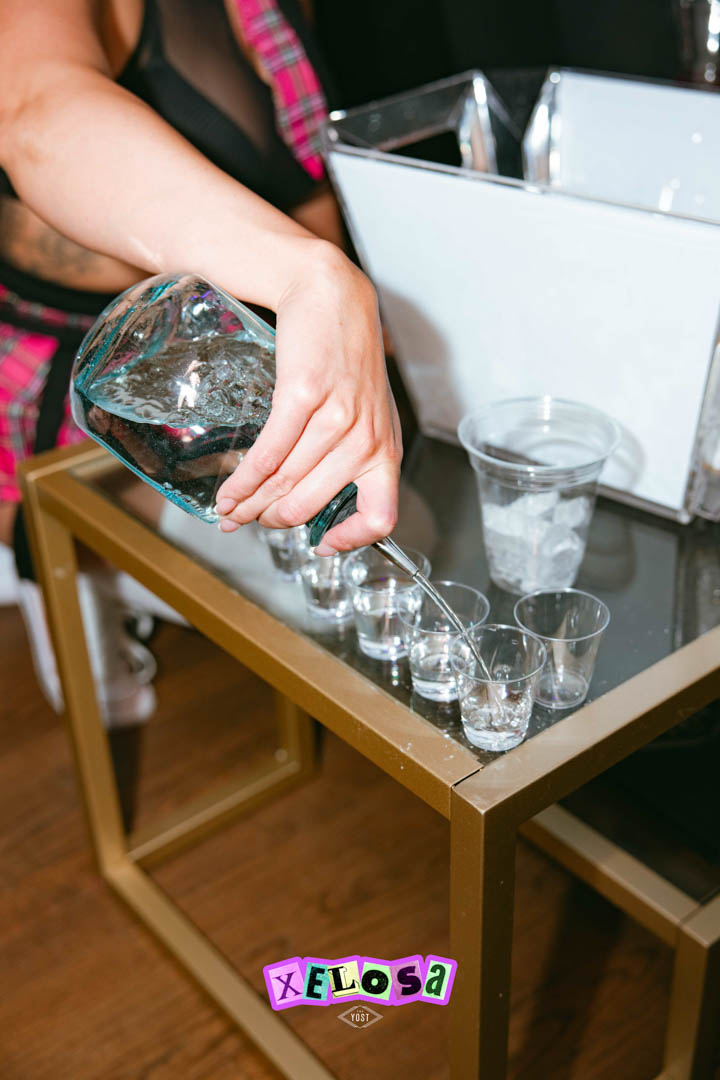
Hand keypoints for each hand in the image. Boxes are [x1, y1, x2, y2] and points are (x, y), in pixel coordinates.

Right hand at [214, 241, 401, 551]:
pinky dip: (243, 479)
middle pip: (312, 505)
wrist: (332, 297)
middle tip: (248, 523)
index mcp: (385, 450)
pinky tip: (229, 489)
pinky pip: (269, 454)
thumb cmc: (346, 358)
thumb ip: (351, 456)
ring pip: (286, 482)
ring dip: (249, 504)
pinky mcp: (304, 396)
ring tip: (228, 510)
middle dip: (272, 522)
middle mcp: (365, 440)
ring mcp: (337, 418)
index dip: (349, 542)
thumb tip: (312, 500)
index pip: (379, 516)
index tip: (320, 546)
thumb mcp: (366, 414)